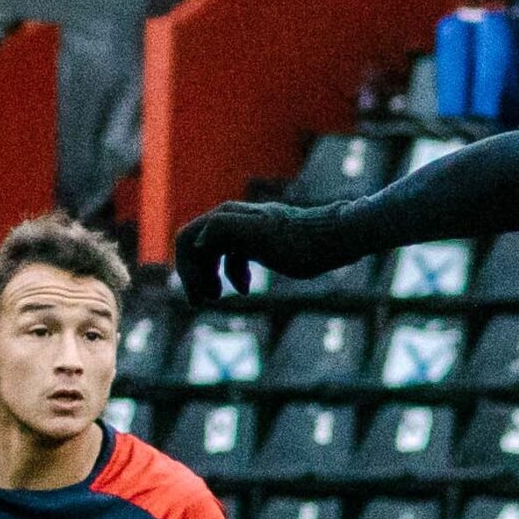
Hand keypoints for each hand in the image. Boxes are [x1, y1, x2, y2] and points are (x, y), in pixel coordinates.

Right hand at [173, 201, 351, 304]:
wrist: (333, 239)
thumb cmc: (297, 241)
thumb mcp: (259, 234)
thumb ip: (223, 229)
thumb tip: (196, 242)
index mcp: (226, 216)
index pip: (186, 239)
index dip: (185, 268)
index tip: (199, 295)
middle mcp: (232, 220)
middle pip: (196, 248)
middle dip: (195, 275)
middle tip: (201, 302)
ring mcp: (246, 231)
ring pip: (213, 254)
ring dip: (209, 277)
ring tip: (215, 298)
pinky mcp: (260, 242)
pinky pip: (233, 258)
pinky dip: (232, 275)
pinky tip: (243, 290)